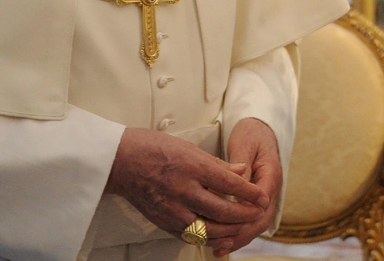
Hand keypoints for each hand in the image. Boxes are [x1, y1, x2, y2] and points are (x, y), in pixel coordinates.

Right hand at [104, 127, 268, 254]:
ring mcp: (171, 209)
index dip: (249, 193)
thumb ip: (217, 164)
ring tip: (243, 226)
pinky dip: (208, 237)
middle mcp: (182, 190)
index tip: (263, 197)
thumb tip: (242, 171)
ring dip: (229, 230)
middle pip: (221, 210)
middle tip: (258, 213)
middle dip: (244, 214)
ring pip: (208, 229)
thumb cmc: (153, 148)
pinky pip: (191, 235)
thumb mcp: (189, 147)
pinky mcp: (163, 222)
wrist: (120, 162)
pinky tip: (220, 234)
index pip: (228, 184)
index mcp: (191, 167)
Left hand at [219, 118, 282, 253]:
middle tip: (221, 244)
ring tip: (219, 248)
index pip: (262, 203)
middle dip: (241, 234)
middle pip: (261, 220)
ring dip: (238, 238)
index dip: (246, 217)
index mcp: (271, 175)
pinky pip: (249, 221)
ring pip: (256, 225)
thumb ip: (242, 166)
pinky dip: (237, 233)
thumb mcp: (244, 144)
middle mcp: (271, 190)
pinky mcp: (255, 201)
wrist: (259, 129)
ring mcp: (265, 197)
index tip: (228, 226)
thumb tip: (240, 186)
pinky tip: (221, 242)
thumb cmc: (251, 134)